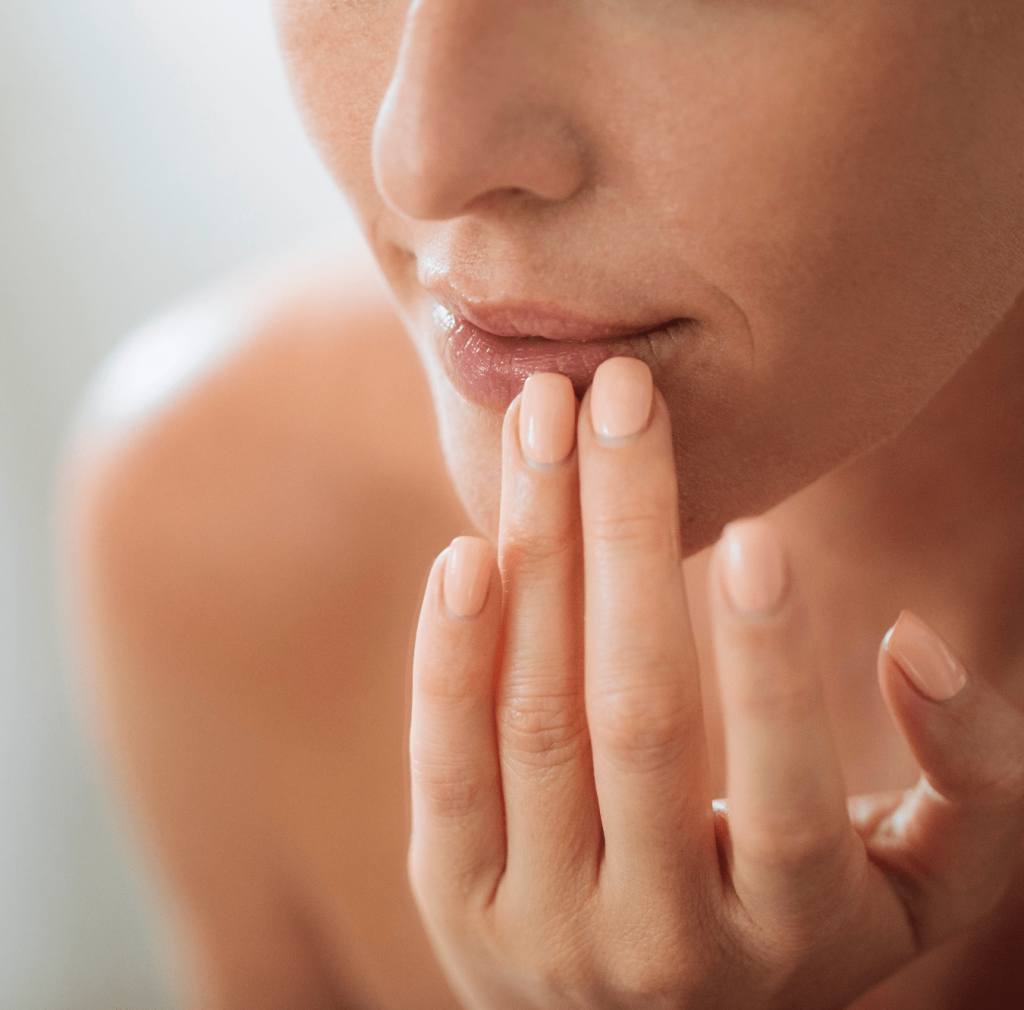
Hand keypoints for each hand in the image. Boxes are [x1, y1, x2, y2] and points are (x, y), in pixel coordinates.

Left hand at [408, 358, 1023, 1009]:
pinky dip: (449, 656)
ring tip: (542, 421)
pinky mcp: (456, 900)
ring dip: (537, 553)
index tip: (754, 528)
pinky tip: (468, 549)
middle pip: (637, 721)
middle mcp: (660, 941)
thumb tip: (916, 646)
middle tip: (623, 391)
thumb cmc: (799, 920)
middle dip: (627, 536)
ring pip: (535, 719)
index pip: (786, 797)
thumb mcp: (918, 877)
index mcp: (793, 934)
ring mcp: (542, 925)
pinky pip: (444, 766)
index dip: (774, 662)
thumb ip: (970, 777)